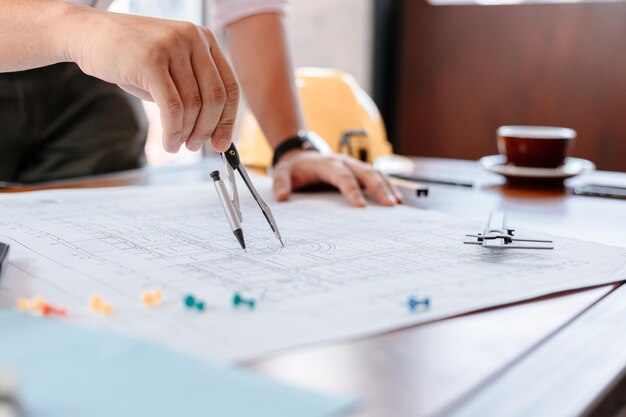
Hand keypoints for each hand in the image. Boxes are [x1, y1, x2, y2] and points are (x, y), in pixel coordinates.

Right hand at [64, 8, 238, 152]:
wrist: (88, 34)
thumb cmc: (131, 57)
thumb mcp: (171, 68)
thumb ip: (193, 90)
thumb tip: (215, 130)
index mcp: (204, 38)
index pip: (230, 87)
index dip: (229, 120)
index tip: (223, 143)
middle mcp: (193, 38)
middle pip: (216, 98)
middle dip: (208, 130)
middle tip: (196, 147)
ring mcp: (172, 46)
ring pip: (193, 106)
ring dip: (187, 134)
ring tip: (177, 145)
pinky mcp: (151, 60)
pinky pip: (172, 108)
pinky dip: (173, 132)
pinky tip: (168, 143)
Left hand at [272, 151, 402, 206]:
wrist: (299, 155)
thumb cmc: (293, 168)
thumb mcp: (281, 172)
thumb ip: (281, 183)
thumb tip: (281, 197)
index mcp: (326, 163)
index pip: (342, 176)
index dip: (352, 190)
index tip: (361, 206)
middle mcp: (344, 161)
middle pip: (365, 172)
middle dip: (379, 188)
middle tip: (390, 205)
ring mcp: (353, 165)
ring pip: (374, 173)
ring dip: (387, 187)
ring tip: (397, 203)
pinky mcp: (358, 171)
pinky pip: (376, 177)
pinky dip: (387, 186)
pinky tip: (397, 198)